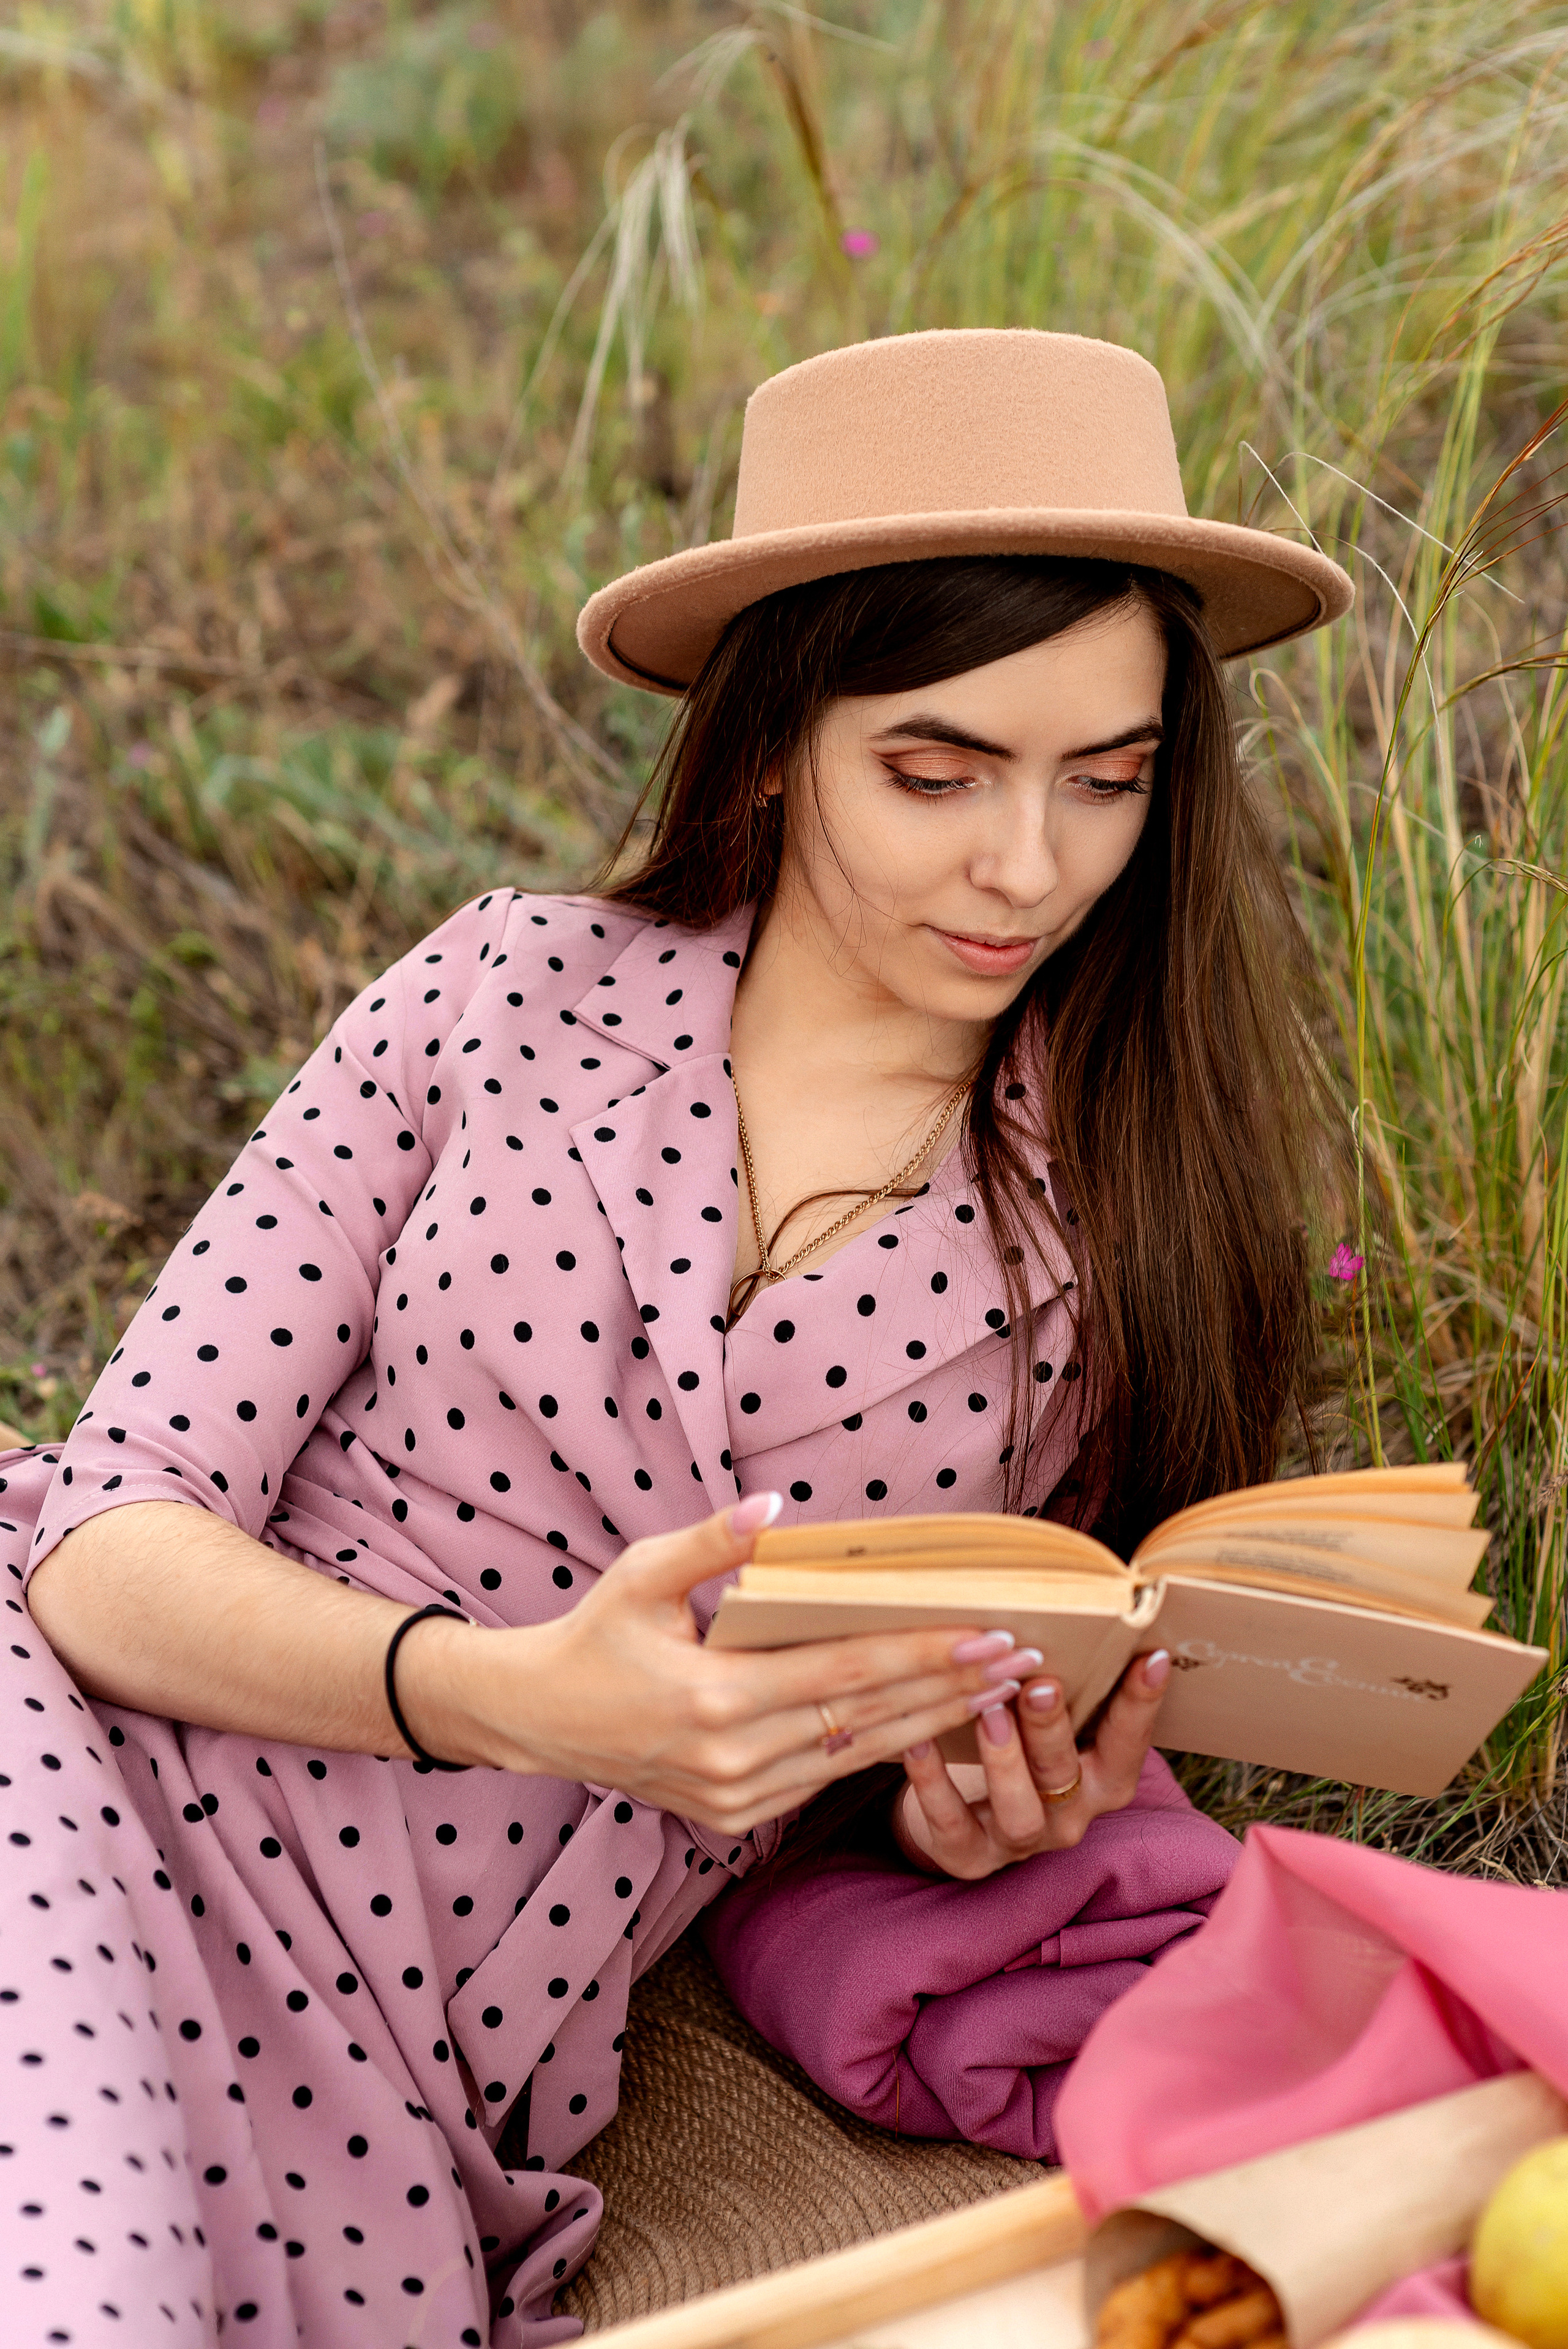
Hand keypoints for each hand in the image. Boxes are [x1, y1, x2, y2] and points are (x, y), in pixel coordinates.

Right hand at [394, 1492, 1025, 1834]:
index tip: (989, 1633)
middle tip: (1023, 1662)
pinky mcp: (733, 1819)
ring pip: (856, 1758)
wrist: (539, 1721)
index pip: (845, 1672)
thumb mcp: (642, 1574)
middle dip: (951, 1690)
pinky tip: (930, 1725)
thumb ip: (714, 1541)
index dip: (923, 1653)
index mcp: (715, 1695)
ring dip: (933, 1725)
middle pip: (868, 1721)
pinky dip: (880, 1751)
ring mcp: (735, 1798)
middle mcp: (733, 1758)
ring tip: (997, 1693)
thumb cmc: (596, 1635)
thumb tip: (776, 1507)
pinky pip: (823, 1779)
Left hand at [891, 1649, 1171, 1879]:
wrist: (964, 1817)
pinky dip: (934, 1784)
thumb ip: (1066, 1685)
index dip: (1141, 1703)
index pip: (1128, 1742)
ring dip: (1005, 1760)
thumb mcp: (1051, 1722)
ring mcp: (1020, 1841)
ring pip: (1020, 1811)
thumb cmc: (1021, 1749)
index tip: (1150, 1656)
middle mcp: (1069, 1816)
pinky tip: (919, 1743)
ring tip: (988, 1711)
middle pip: (1067, 1774)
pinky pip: (952, 1824)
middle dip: (1053, 1728)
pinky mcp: (968, 1857)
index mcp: (1101, 1780)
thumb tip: (1071, 1611)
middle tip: (1040, 1683)